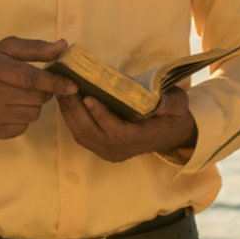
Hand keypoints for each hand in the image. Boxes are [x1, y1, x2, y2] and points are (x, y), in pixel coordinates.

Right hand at [0, 37, 76, 139]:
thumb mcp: (4, 50)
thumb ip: (34, 48)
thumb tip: (63, 46)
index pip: (30, 78)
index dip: (54, 83)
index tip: (72, 86)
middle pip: (35, 98)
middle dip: (43, 92)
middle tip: (33, 86)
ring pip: (32, 115)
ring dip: (32, 106)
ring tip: (16, 97)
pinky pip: (21, 128)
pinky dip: (21, 119)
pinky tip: (7, 110)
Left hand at [58, 87, 196, 163]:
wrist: (169, 133)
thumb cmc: (172, 115)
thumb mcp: (178, 105)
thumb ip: (170, 103)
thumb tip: (160, 102)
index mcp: (140, 139)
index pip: (117, 131)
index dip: (101, 115)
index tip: (88, 97)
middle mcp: (121, 149)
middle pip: (92, 133)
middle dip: (76, 111)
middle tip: (66, 87)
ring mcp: (109, 151)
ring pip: (82, 135)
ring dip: (69, 113)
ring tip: (61, 90)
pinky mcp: (101, 148)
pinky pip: (81, 135)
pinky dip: (71, 118)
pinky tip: (65, 100)